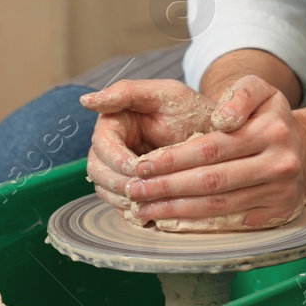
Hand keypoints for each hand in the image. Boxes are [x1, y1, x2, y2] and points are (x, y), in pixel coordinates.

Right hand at [80, 80, 216, 212]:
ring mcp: (122, 169)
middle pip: (98, 170)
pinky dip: (132, 212)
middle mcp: (114, 146)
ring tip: (148, 202)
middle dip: (118, 183)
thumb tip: (86, 101)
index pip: (101, 145)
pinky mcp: (135, 188)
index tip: (137, 168)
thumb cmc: (193, 110)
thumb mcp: (167, 93)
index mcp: (116, 122)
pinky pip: (122, 205)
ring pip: (106, 190)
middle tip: (142, 190)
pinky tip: (150, 214)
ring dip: (123, 200)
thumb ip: (127, 92)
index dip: (115, 159)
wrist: (219, 134)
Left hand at [118, 74, 305, 229]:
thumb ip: (239, 94)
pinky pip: (231, 220)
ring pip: (218, 205)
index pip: (211, 148)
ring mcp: (280, 193)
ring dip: (176, 210)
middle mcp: (279, 163)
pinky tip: (172, 219)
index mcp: (272, 130)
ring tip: (145, 207)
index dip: (173, 159)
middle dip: (167, 187)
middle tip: (135, 189)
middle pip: (211, 181)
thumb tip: (222, 119)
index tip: (144, 164)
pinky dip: (198, 223)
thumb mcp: (260, 90)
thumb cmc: (270, 118)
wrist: (305, 150)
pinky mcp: (277, 215)